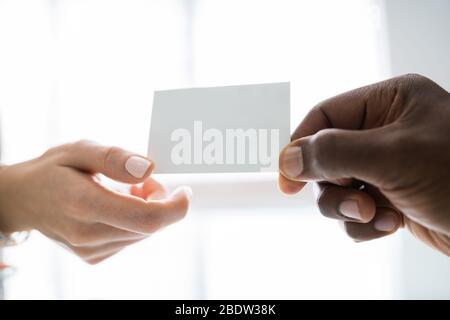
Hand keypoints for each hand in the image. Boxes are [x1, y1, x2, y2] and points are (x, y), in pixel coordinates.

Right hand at [0, 140, 190, 263]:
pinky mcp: (94, 256)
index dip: (175, 206)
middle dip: (158, 200)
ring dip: (145, 209)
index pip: (148, 219)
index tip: (184, 189)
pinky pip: (131, 238)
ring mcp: (90, 250)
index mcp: (84, 204)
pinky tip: (115, 205)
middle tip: (139, 179)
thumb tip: (150, 168)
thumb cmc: (55, 169)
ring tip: (122, 189)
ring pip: (143, 233)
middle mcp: (88, 235)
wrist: (25, 199)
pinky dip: (134, 220)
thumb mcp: (80, 149)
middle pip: (150, 225)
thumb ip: (114, 158)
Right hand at [279, 74, 449, 256]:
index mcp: (388, 102)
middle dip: (335, 187)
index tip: (287, 180)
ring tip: (378, 216)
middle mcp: (385, 131)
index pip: (325, 117)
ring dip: (350, 209)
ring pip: (337, 188)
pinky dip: (365, 224)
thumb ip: (333, 152)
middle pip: (327, 157)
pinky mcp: (391, 196)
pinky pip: (355, 210)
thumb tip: (288, 159)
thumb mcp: (393, 156)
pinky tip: (391, 225)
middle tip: (355, 203)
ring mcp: (387, 166)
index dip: (301, 147)